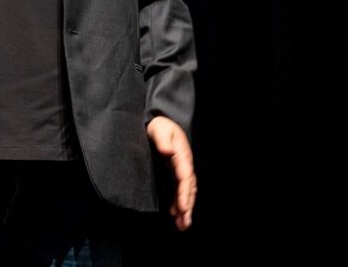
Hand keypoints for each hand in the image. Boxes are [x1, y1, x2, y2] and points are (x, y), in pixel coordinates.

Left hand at [146, 115, 196, 230]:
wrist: (159, 123)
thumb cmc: (159, 125)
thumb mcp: (159, 128)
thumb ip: (163, 140)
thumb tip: (168, 151)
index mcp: (182, 154)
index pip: (185, 176)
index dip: (184, 192)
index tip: (182, 206)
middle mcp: (184, 164)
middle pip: (188, 188)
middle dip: (187, 205)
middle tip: (184, 221)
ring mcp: (180, 169)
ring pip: (186, 191)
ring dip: (185, 208)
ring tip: (182, 225)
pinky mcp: (174, 173)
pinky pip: (179, 190)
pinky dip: (178, 202)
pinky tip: (175, 214)